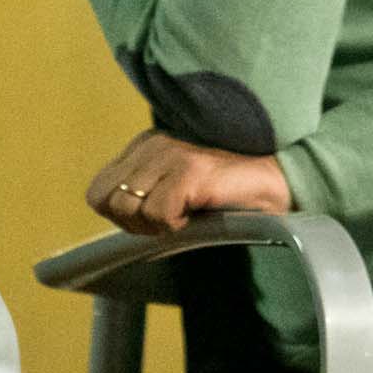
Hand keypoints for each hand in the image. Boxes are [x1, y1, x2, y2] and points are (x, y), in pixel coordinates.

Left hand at [85, 129, 291, 234]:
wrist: (273, 184)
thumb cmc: (223, 196)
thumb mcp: (172, 191)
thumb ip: (143, 197)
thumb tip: (117, 220)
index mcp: (142, 149)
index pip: (98, 191)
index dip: (118, 217)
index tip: (151, 222)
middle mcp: (151, 146)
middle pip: (106, 201)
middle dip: (132, 225)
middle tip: (167, 225)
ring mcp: (169, 155)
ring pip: (128, 208)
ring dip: (154, 226)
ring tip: (183, 220)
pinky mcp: (189, 169)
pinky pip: (159, 212)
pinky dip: (175, 226)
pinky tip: (195, 218)